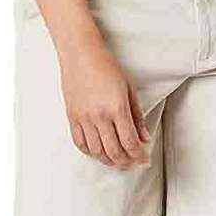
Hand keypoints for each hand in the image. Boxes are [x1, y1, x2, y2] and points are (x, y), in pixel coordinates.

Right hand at [59, 40, 150, 166]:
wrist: (80, 54)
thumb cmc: (106, 66)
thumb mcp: (129, 89)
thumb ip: (137, 116)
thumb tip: (144, 137)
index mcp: (116, 107)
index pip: (130, 142)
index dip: (139, 155)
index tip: (144, 159)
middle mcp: (99, 116)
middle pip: (114, 151)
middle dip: (126, 161)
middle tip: (133, 162)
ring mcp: (83, 118)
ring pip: (97, 151)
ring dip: (109, 160)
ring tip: (118, 160)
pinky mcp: (71, 117)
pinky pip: (80, 143)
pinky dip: (91, 152)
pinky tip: (99, 152)